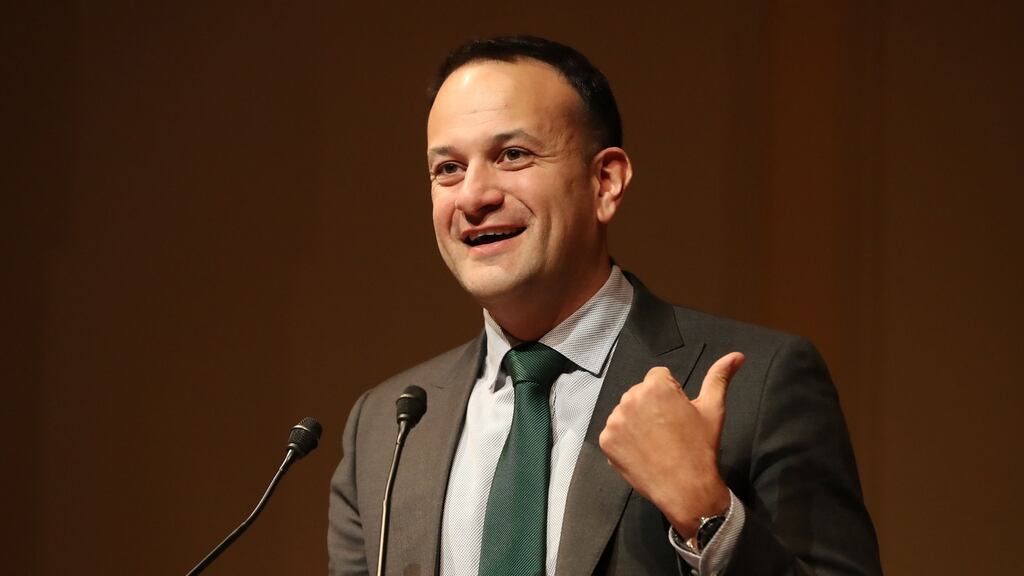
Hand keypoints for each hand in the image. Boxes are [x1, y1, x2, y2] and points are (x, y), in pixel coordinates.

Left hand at [598, 352, 744, 536]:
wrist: (686, 489)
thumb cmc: (700, 447)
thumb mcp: (713, 409)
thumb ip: (719, 377)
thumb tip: (737, 355)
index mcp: (655, 386)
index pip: (659, 377)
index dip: (671, 395)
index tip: (678, 415)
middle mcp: (630, 398)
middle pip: (640, 393)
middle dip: (652, 406)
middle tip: (668, 431)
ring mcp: (615, 421)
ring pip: (626, 412)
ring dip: (637, 422)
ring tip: (656, 442)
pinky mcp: (606, 441)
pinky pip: (615, 433)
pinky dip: (625, 441)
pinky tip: (643, 452)